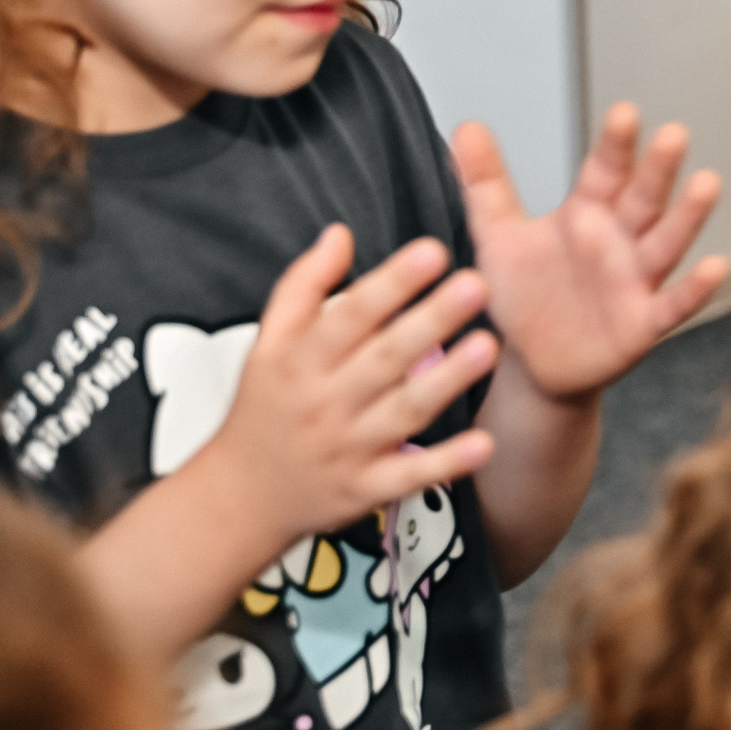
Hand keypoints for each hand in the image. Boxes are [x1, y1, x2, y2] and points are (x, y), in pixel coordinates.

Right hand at [197, 225, 499, 544]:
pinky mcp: (368, 488)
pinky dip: (446, 463)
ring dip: (448, 380)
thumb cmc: (264, 409)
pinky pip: (411, 475)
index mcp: (303, 360)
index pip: (352, 314)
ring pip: (405, 410)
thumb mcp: (268, 342)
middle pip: (385, 357)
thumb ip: (303, 284)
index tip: (432, 251)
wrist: (241, 496)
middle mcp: (327, 401)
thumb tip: (339, 233)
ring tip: (488, 346)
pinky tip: (484, 443)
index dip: (393, 282)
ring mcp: (350, 447)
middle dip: (431, 320)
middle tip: (476, 285)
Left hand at [453, 103, 727, 402]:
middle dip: (658, 168)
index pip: (605, 171)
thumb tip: (465, 126)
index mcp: (587, 213)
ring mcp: (636, 281)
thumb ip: (485, 183)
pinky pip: (673, 305)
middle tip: (674, 134)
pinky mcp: (644, 323)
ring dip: (688, 216)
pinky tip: (716, 267)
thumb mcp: (498, 237)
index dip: (615, 145)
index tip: (625, 113)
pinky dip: (695, 289)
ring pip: (667, 243)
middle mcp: (619, 240)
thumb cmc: (526, 296)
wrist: (535, 364)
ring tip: (708, 183)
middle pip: (643, 198)